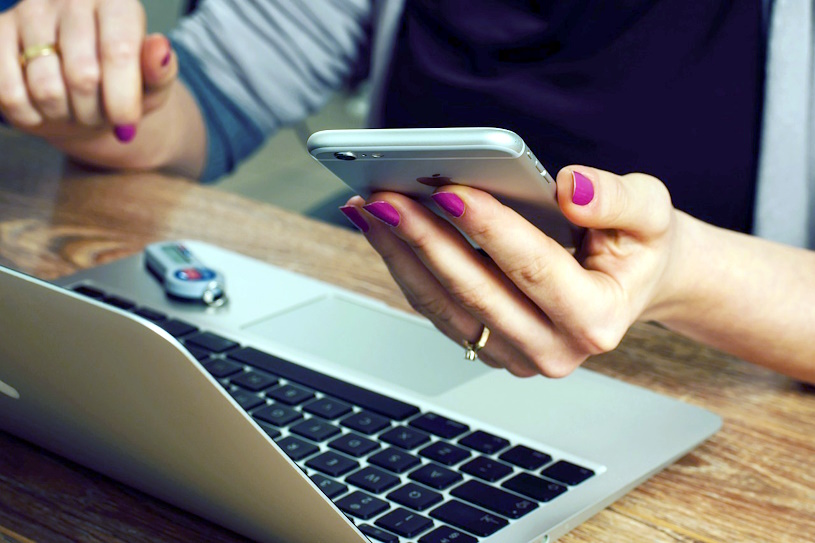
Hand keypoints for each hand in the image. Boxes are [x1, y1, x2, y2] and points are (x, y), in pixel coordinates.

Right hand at [0, 0, 176, 143]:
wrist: (81, 93)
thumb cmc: (122, 85)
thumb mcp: (152, 84)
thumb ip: (160, 71)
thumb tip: (160, 49)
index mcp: (116, 2)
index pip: (118, 52)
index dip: (122, 98)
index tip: (127, 124)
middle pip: (82, 76)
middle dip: (95, 112)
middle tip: (99, 114)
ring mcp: (30, 13)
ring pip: (46, 89)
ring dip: (64, 115)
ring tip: (74, 107)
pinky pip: (9, 93)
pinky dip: (31, 115)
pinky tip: (44, 107)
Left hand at [340, 167, 680, 377]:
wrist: (632, 284)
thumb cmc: (638, 247)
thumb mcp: (651, 213)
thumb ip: (618, 199)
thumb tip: (569, 188)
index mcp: (598, 320)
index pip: (533, 269)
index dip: (489, 228)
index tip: (449, 189)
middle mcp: (554, 350)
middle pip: (476, 292)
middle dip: (426, 240)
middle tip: (386, 196)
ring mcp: (516, 355)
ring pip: (445, 306)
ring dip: (402, 255)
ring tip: (371, 208)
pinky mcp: (489, 347)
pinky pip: (437, 309)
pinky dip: (406, 267)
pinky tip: (383, 230)